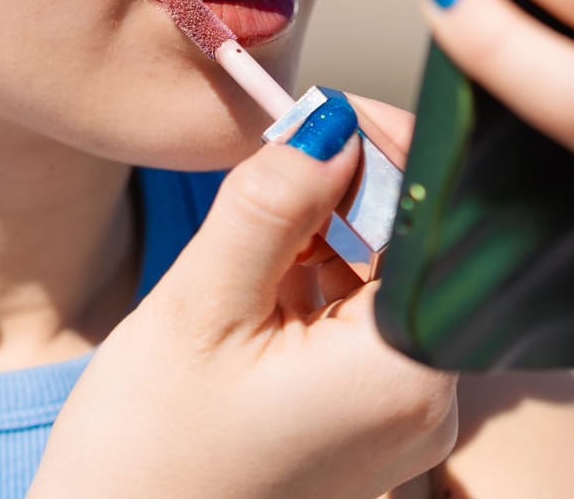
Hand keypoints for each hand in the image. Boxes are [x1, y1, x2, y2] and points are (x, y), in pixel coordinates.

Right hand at [32, 102, 457, 498]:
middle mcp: (421, 408)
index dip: (380, 152)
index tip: (319, 116)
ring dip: (316, 245)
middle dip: (339, 198)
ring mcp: (394, 428)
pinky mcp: (359, 435)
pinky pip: (352, 333)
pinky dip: (305, 295)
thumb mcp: (198, 307)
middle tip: (265, 170)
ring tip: (240, 254)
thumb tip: (325, 123)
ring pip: (376, 287)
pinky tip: (246, 300)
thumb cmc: (147, 458)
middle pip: (406, 254)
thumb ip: (268, 205)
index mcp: (402, 376)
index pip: (426, 225)